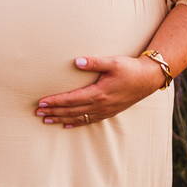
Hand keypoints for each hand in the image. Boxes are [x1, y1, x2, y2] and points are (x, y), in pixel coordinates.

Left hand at [35, 55, 167, 127]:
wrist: (149, 79)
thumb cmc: (130, 68)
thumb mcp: (113, 62)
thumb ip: (94, 62)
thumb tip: (76, 61)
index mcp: (99, 93)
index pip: (71, 99)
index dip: (55, 101)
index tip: (41, 103)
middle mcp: (101, 105)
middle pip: (72, 111)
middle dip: (54, 112)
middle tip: (37, 113)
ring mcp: (106, 111)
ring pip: (79, 118)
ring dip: (62, 119)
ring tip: (46, 120)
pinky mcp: (110, 112)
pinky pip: (90, 121)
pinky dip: (76, 123)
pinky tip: (67, 125)